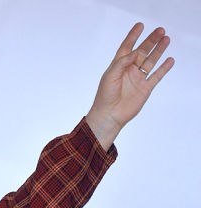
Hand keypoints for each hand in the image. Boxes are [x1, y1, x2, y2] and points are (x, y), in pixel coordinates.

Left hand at [86, 23, 174, 149]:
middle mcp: (129, 70)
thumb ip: (122, 63)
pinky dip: (164, 68)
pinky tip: (169, 60)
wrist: (109, 115)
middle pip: (142, 52)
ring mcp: (138, 79)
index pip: (126, 47)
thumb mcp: (110, 76)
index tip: (140, 25)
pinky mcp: (145, 88)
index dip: (133, 36)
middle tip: (160, 30)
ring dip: (158, 51)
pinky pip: (156, 76)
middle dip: (150, 41)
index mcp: (118, 66)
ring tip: (166, 39)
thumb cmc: (105, 95)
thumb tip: (135, 53)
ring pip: (150, 61)